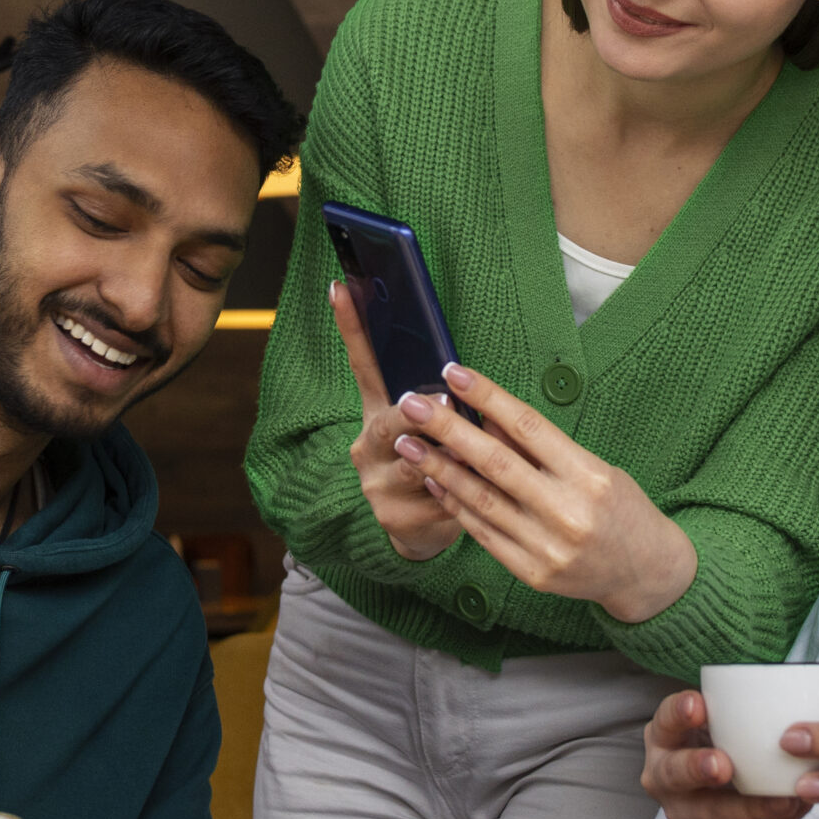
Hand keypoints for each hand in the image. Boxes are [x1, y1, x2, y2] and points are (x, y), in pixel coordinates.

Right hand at [331, 280, 462, 561]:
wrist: (422, 530)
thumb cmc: (437, 463)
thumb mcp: (432, 429)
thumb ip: (438, 402)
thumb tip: (454, 374)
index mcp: (378, 413)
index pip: (364, 364)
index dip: (352, 327)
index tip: (342, 287)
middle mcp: (369, 445)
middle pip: (387, 423)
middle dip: (413, 414)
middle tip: (441, 404)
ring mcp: (377, 483)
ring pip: (412, 465)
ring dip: (444, 457)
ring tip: (466, 453)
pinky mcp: (394, 518)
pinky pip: (434, 501)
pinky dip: (458, 494)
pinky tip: (475, 494)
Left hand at [395, 362, 696, 621]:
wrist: (646, 572)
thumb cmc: (620, 509)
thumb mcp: (594, 468)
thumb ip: (542, 450)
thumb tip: (486, 417)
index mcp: (588, 476)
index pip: (528, 427)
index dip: (488, 397)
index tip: (454, 374)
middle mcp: (567, 512)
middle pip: (495, 462)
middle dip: (447, 429)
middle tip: (412, 404)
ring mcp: (547, 547)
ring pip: (480, 499)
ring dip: (438, 467)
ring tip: (407, 442)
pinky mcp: (531, 573)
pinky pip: (482, 533)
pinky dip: (454, 503)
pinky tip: (432, 480)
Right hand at [640, 690, 805, 818]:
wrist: (715, 802)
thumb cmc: (717, 748)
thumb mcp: (715, 728)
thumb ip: (736, 713)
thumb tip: (792, 694)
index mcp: (664, 738)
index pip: (665, 720)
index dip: (678, 712)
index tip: (699, 705)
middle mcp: (663, 775)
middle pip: (673, 773)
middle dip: (696, 768)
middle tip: (723, 765)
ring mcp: (683, 812)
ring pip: (710, 812)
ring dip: (746, 807)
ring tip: (781, 800)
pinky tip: (792, 809)